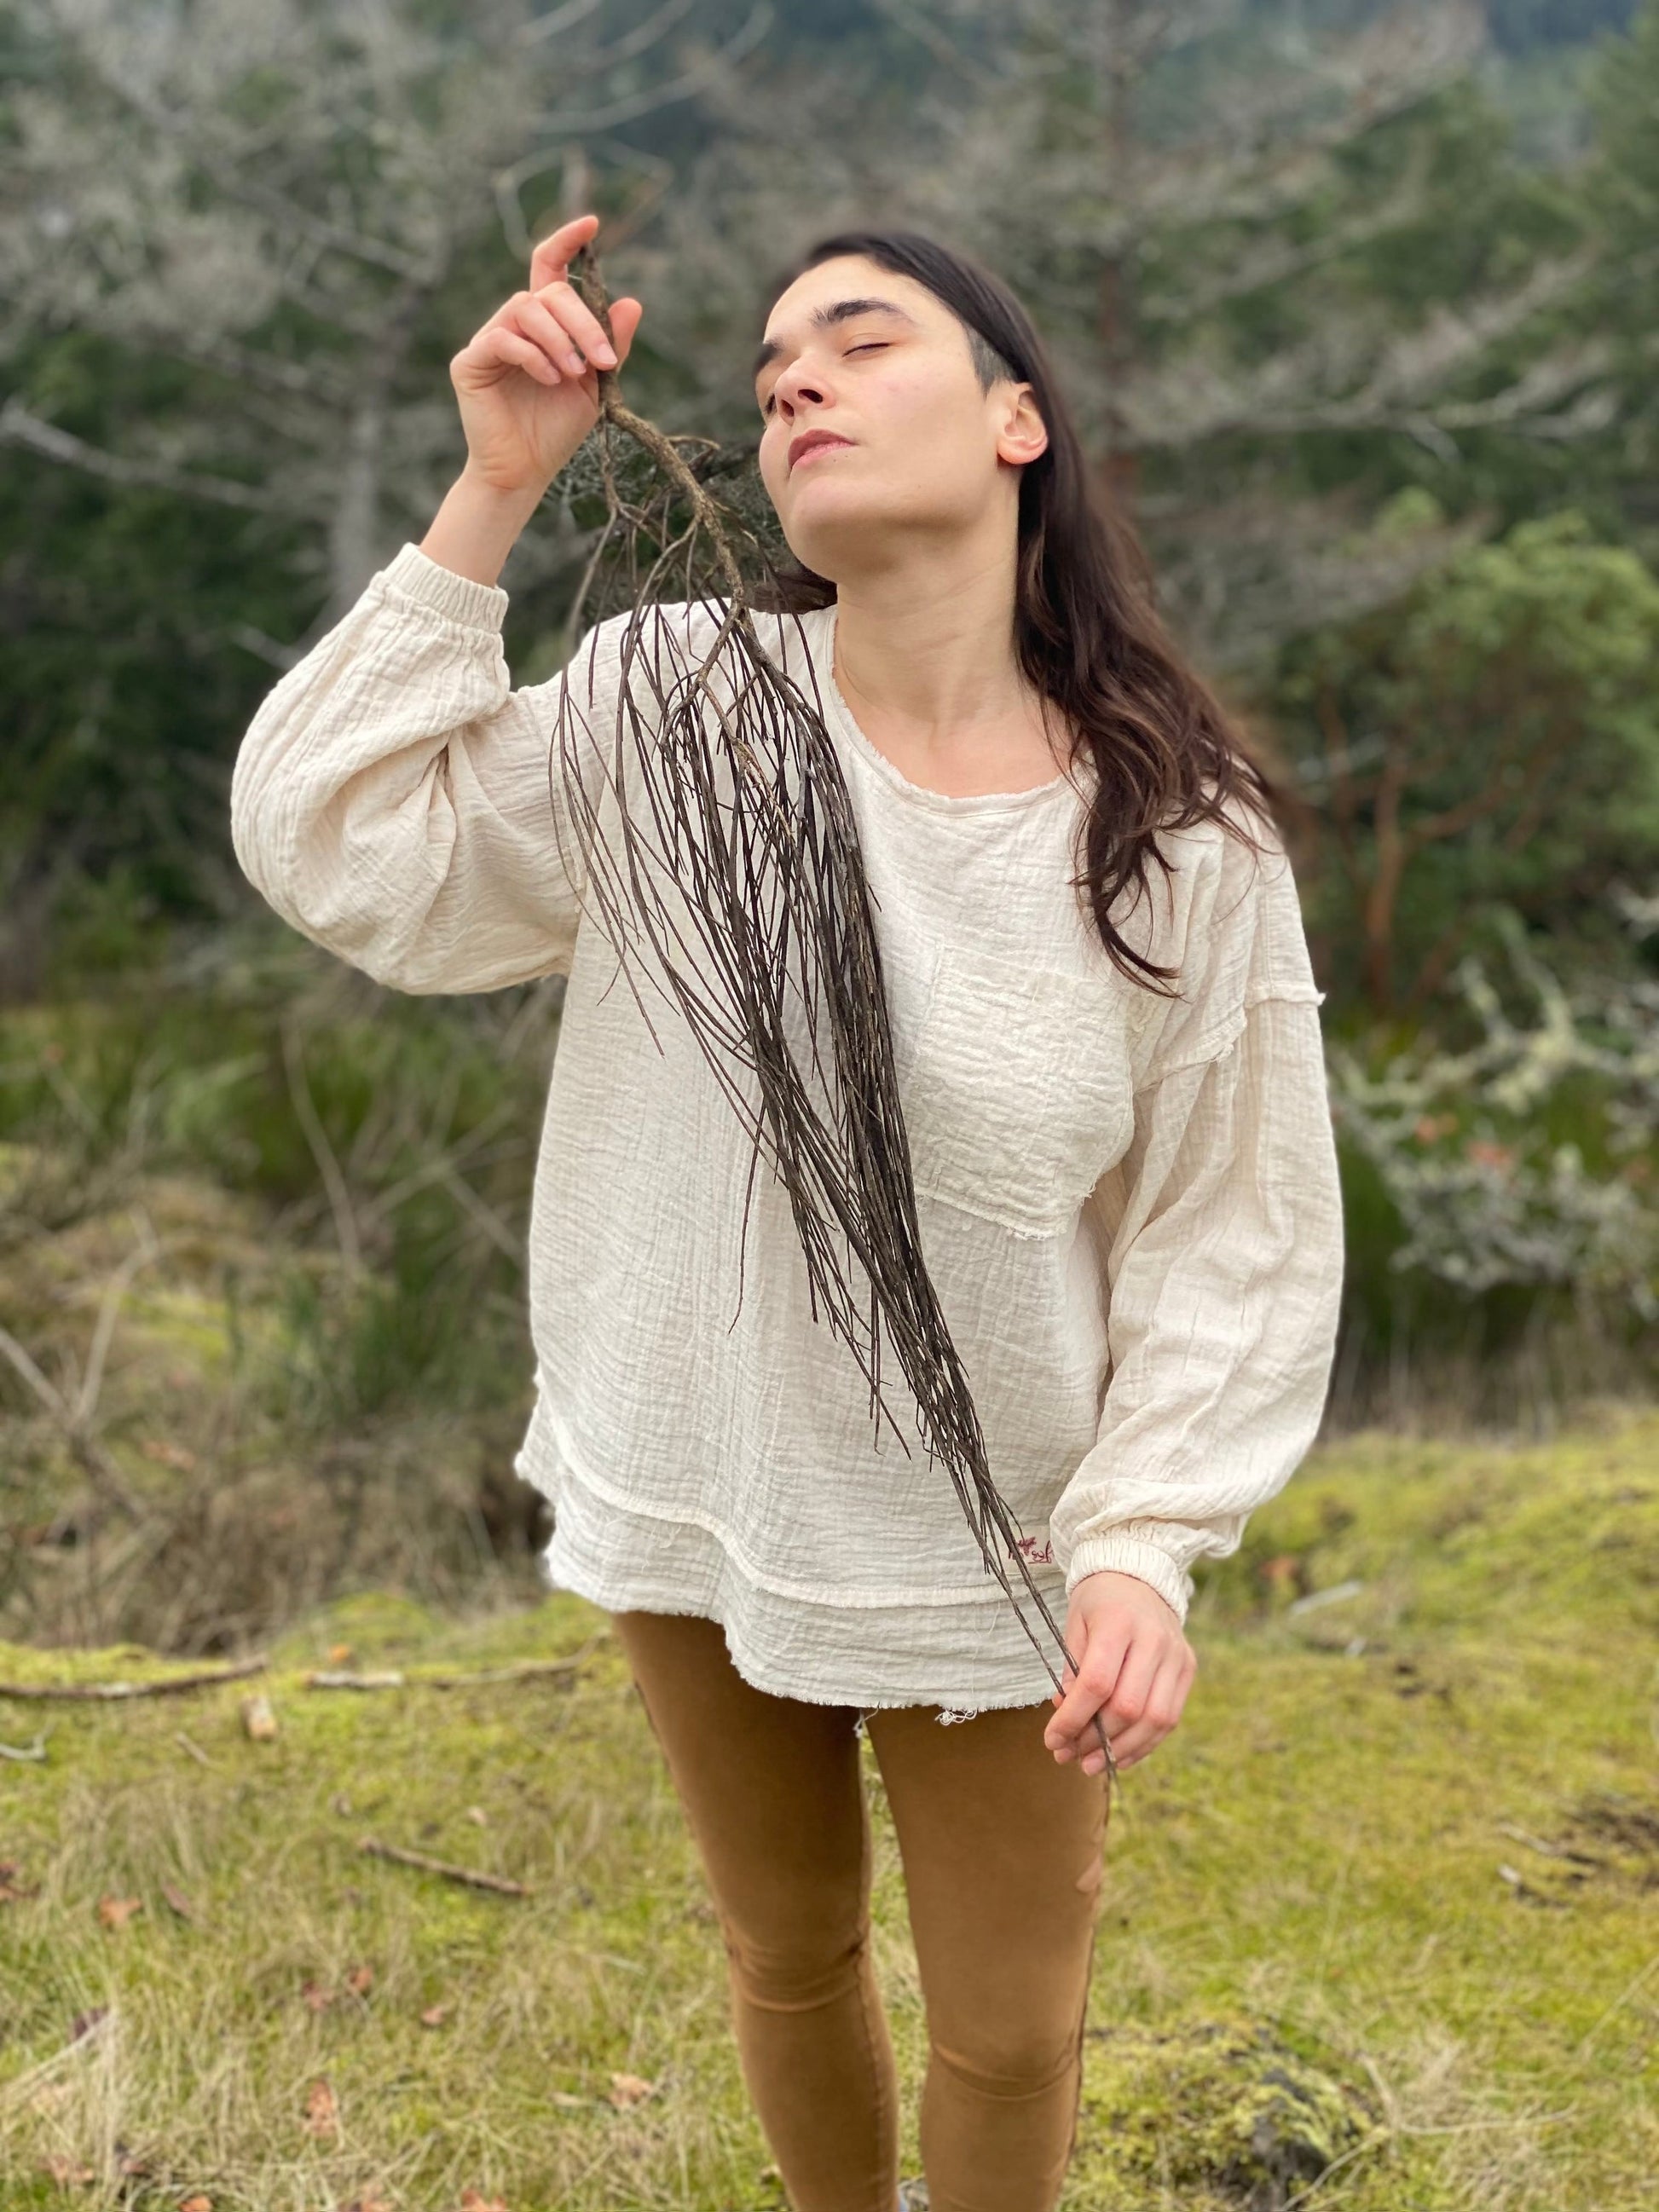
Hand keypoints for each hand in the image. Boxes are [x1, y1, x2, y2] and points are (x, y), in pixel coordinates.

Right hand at [448, 211, 644, 497]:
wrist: (524, 473)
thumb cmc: (555, 430)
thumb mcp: (595, 386)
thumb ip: (610, 346)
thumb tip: (632, 302)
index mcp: (544, 325)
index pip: (550, 269)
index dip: (566, 241)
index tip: (592, 224)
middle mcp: (514, 323)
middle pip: (548, 291)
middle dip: (583, 322)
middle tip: (603, 360)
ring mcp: (489, 340)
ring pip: (525, 308)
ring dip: (560, 339)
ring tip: (574, 373)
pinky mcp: (470, 362)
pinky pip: (502, 338)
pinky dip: (532, 355)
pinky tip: (550, 379)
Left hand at [1043, 1570, 1196, 1774]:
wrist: (1138, 1575)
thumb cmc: (1099, 1603)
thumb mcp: (1075, 1626)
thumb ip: (1072, 1672)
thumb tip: (1065, 1720)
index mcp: (1118, 1622)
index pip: (1097, 1683)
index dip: (1073, 1719)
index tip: (1051, 1740)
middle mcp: (1154, 1639)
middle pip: (1128, 1706)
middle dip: (1095, 1739)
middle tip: (1068, 1755)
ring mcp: (1176, 1655)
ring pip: (1154, 1719)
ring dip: (1121, 1750)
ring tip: (1090, 1764)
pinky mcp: (1188, 1668)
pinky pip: (1170, 1718)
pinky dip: (1144, 1744)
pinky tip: (1120, 1756)